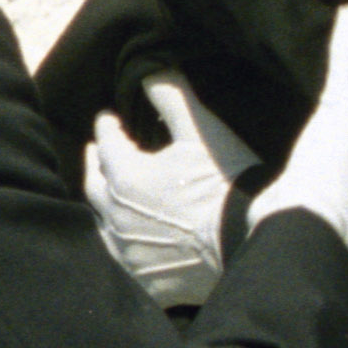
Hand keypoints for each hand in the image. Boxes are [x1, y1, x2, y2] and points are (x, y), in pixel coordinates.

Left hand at [84, 74, 253, 306]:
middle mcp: (115, 216)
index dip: (108, 126)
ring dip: (106, 207)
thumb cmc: (227, 183)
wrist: (252, 242)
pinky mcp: (144, 281)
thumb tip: (150, 67)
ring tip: (113, 197)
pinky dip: (122, 245)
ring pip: (102, 224)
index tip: (109, 117)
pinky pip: (121, 261)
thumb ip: (171, 96)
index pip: (106, 142)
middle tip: (102, 153)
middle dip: (99, 164)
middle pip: (95, 184)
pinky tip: (129, 241)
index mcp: (124, 176)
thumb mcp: (201, 132)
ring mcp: (127, 252)